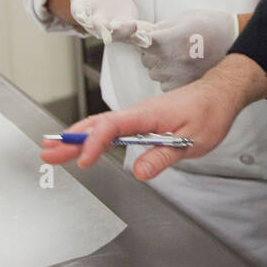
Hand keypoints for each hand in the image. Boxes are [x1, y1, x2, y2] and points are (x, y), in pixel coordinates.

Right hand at [39, 53, 266, 179]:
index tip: (84, 160)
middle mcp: (138, 112)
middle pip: (97, 124)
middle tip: (47, 152)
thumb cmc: (209, 113)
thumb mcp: (193, 141)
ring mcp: (137, 116)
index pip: (113, 127)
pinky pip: (109, 128)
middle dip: (70, 139)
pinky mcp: (139, 121)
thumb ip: (164, 156)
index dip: (95, 142)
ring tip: (52, 150)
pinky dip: (90, 136)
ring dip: (75, 137)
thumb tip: (140, 172)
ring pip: (100, 125)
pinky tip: (80, 145)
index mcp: (149, 114)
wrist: (219, 94)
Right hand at [44, 0, 147, 45]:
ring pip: (122, 34)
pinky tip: (152, 35)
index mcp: (83, 10)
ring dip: (131, 35)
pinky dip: (144, 35)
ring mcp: (114, 25)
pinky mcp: (129, 24)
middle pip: (104, 30)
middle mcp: (98, 22)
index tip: (84, 18)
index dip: (83, 17)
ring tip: (142, 36)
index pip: (81, 15)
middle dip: (112, 31)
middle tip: (118, 29)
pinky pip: (137, 33)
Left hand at [140, 9, 238, 89]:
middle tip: (169, 46)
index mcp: (168, 39)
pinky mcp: (184, 86)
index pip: (140, 41)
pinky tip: (184, 69)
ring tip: (179, 58)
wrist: (236, 41)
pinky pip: (166, 85)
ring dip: (162, 66)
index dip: (143, 38)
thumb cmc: (212, 26)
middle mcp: (170, 59)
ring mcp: (177, 75)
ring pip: (155, 73)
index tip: (148, 37)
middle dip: (153, 52)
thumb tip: (147, 33)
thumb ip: (163, 27)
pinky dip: (171, 78)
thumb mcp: (185, 18)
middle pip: (146, 59)